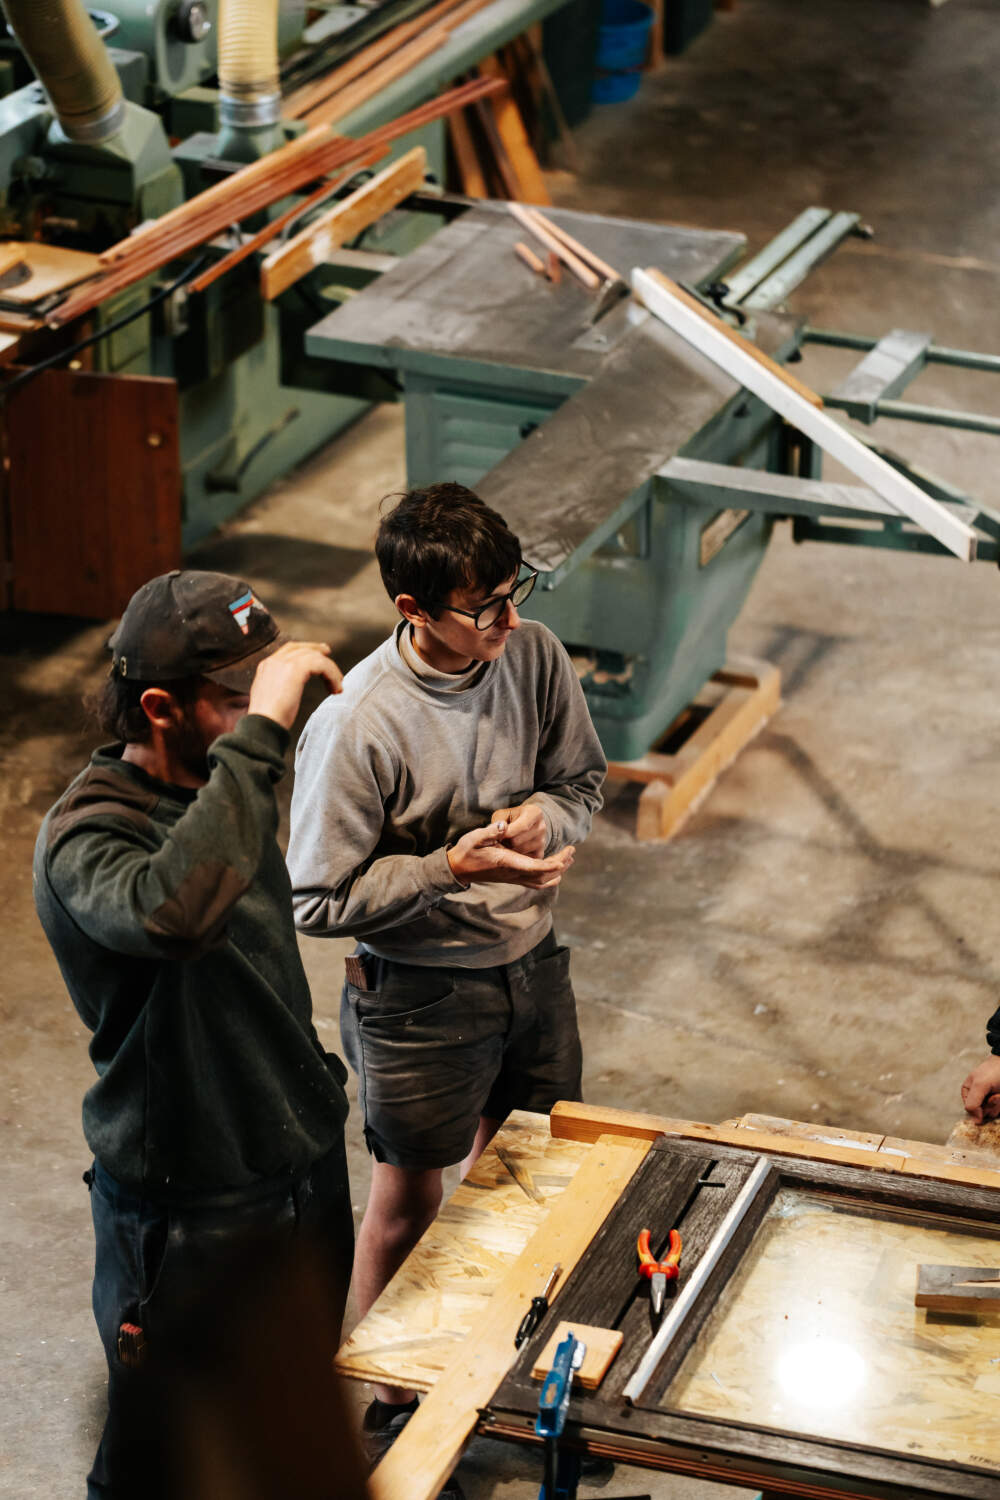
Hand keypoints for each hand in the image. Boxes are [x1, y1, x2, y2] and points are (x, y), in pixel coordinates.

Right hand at [248, 641, 342, 729]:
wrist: (262, 725)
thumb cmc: (269, 720)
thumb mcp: (272, 698)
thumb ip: (279, 687)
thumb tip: (292, 688)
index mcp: (266, 667)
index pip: (288, 651)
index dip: (304, 651)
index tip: (319, 656)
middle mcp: (274, 661)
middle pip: (300, 648)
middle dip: (316, 650)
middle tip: (329, 654)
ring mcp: (284, 663)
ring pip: (314, 656)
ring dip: (330, 669)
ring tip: (338, 685)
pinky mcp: (295, 669)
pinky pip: (321, 664)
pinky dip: (332, 675)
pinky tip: (336, 689)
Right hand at [447, 821, 574, 888]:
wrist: (459, 868)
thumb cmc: (467, 850)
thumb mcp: (475, 837)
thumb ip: (490, 831)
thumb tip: (504, 825)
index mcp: (507, 863)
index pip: (535, 868)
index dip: (552, 865)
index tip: (565, 856)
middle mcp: (513, 874)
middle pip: (544, 876)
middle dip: (561, 865)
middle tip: (572, 851)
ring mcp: (513, 878)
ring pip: (542, 881)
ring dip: (557, 871)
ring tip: (568, 859)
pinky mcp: (513, 878)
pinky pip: (536, 883)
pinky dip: (549, 879)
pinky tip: (555, 872)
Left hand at [491, 802, 547, 858]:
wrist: (528, 826)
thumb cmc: (512, 818)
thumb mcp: (504, 814)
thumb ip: (499, 821)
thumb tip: (499, 830)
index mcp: (534, 813)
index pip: (521, 826)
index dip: (505, 833)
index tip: (495, 836)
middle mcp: (541, 828)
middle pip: (516, 841)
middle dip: (503, 842)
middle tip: (496, 841)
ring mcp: (542, 842)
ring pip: (517, 852)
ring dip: (506, 850)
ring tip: (504, 845)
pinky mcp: (539, 855)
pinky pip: (521, 860)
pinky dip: (513, 858)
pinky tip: (510, 851)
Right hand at [961, 1056, 999, 1123]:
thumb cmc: (994, 1072)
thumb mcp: (980, 1085)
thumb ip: (973, 1103)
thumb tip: (974, 1122)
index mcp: (968, 1092)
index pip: (970, 1110)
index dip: (979, 1108)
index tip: (988, 1098)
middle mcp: (978, 1098)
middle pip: (982, 1113)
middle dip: (991, 1105)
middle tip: (996, 1094)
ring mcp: (990, 1101)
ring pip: (993, 1113)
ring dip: (999, 1104)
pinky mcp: (998, 1103)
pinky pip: (999, 1111)